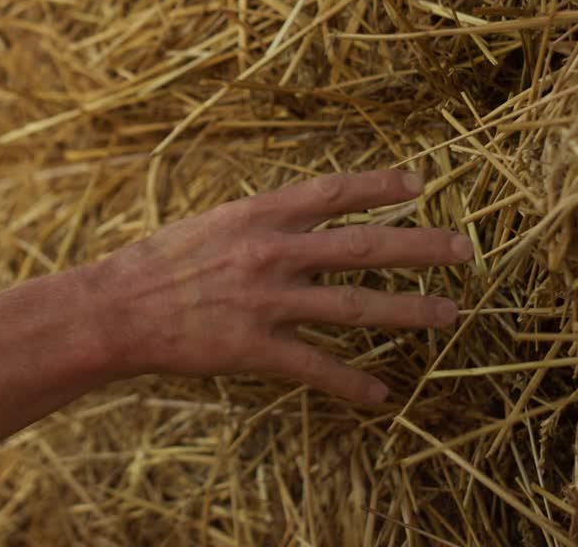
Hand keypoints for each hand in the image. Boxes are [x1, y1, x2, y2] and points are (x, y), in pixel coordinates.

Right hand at [94, 170, 471, 403]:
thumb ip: (258, 225)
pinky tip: (381, 395)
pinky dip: (352, 384)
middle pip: (363, 246)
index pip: (333, 192)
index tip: (420, 182)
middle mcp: (269, 253)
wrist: (114, 309)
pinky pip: (317, 368)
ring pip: (356, 306)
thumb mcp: (209, 225)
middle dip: (421, 247)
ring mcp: (265, 302)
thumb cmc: (154, 264)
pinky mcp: (253, 349)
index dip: (381, 186)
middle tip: (464, 250)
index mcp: (255, 216)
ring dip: (409, 311)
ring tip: (449, 314)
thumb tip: (300, 220)